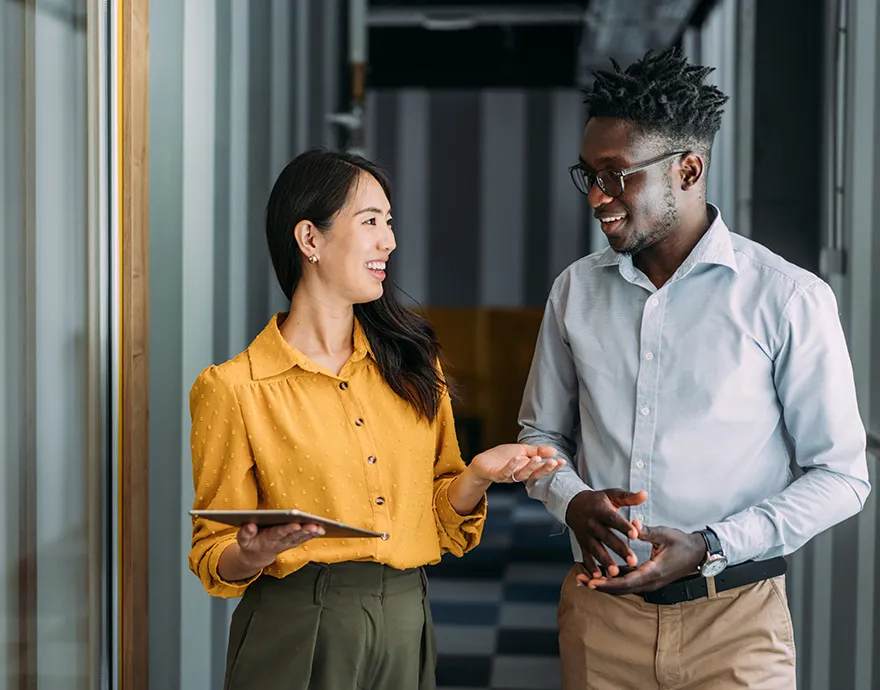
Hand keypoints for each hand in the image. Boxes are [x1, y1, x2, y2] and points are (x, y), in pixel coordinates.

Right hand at [236, 521, 325, 569]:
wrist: (257, 556)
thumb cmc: (250, 543)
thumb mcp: (243, 540)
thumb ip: (245, 532)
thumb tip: (250, 525)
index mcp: (266, 539)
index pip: (278, 533)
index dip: (287, 529)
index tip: (296, 524)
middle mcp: (279, 542)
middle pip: (292, 536)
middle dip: (303, 530)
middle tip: (313, 525)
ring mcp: (286, 543)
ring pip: (300, 538)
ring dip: (310, 533)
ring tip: (320, 527)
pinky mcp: (292, 543)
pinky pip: (303, 539)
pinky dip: (312, 535)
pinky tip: (321, 529)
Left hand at [468, 444, 563, 483]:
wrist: (483, 462)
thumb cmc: (503, 457)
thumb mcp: (522, 450)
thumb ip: (538, 451)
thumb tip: (554, 451)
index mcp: (527, 468)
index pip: (542, 469)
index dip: (552, 467)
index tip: (562, 462)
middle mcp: (520, 474)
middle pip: (534, 474)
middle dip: (544, 469)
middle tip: (553, 462)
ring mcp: (509, 475)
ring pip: (522, 474)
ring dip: (530, 467)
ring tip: (537, 458)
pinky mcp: (497, 474)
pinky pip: (505, 472)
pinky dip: (511, 466)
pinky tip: (517, 458)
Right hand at [566, 489, 646, 577]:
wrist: (573, 505)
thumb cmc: (597, 500)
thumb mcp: (611, 495)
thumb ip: (628, 497)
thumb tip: (644, 494)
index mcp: (601, 510)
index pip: (613, 519)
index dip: (624, 526)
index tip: (635, 534)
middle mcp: (592, 524)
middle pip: (607, 537)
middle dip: (620, 550)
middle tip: (633, 561)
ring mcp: (586, 535)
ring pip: (596, 550)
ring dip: (605, 561)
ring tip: (616, 573)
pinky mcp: (582, 544)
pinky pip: (586, 556)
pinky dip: (591, 567)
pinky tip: (598, 577)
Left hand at [577, 524, 706, 593]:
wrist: (697, 553)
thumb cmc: (682, 543)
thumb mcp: (665, 534)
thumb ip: (647, 531)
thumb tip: (632, 523)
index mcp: (653, 572)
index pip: (627, 582)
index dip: (608, 582)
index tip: (592, 582)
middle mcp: (650, 581)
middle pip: (621, 588)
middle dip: (601, 586)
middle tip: (581, 581)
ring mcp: (649, 581)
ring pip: (623, 586)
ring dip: (604, 584)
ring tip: (583, 580)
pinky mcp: (647, 577)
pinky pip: (627, 581)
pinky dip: (613, 579)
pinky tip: (598, 576)